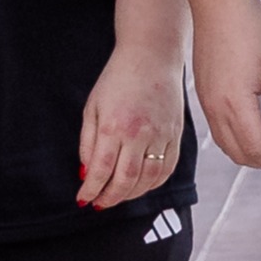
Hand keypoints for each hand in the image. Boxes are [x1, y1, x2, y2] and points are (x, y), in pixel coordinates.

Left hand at [77, 39, 190, 208]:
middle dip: (110, 198)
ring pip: (148, 179)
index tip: (84, 199)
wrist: (151, 56)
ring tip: (117, 196)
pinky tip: (141, 185)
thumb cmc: (118, 79)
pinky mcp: (176, 135)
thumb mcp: (93, 107)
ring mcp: (161, 136)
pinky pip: (167, 169)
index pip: (101, 170)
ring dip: (131, 194)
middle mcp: (139, 134)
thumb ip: (88, 142)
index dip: (91, 190)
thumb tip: (87, 172)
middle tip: (100, 204)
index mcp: (114, 126)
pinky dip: (153, 183)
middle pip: (125, 181)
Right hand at [192, 0, 260, 169]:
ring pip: (226, 146)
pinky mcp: (202, 94)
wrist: (219, 3)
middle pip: (239, 155)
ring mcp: (205, 102)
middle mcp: (215, 108)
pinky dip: (237, 139)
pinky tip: (255, 125)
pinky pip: (218, 130)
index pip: (257, 149)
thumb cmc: (252, 28)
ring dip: (250, 152)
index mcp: (235, 102)